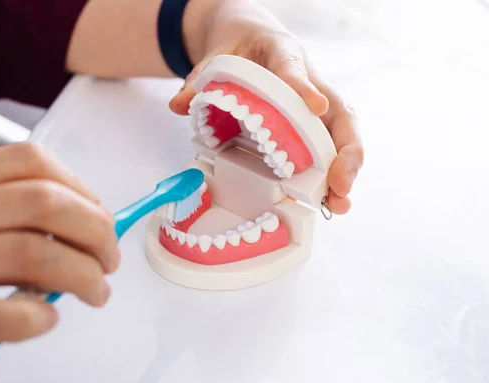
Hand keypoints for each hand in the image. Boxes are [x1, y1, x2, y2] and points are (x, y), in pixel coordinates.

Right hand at [0, 142, 119, 372]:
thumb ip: (3, 215)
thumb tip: (78, 231)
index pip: (32, 162)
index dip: (81, 188)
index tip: (100, 216)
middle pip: (45, 204)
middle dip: (96, 231)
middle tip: (109, 259)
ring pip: (32, 255)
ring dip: (81, 276)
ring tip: (96, 291)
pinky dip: (33, 319)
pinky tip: (44, 319)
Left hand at [170, 0, 363, 213]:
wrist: (253, 39)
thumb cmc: (242, 47)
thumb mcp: (217, 57)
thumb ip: (199, 78)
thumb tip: (178, 104)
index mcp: (283, 53)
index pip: (294, 69)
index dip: (304, 88)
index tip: (315, 106)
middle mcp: (311, 81)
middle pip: (340, 112)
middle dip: (345, 150)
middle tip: (340, 184)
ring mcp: (316, 105)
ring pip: (341, 135)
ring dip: (343, 170)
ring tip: (338, 203)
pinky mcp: (312, 124)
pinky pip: (327, 147)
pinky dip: (328, 173)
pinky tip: (326, 198)